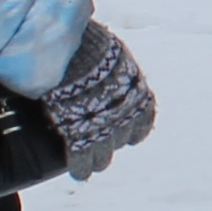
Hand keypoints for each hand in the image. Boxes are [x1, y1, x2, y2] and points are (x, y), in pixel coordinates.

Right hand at [47, 22, 155, 179]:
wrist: (67, 45)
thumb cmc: (83, 38)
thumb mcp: (104, 47)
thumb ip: (106, 59)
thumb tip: (99, 50)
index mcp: (134, 84)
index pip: (144, 113)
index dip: (136, 124)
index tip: (130, 132)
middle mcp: (125, 106)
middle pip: (125, 134)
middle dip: (114, 142)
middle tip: (105, 151)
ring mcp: (103, 121)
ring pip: (106, 149)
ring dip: (99, 158)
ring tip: (93, 166)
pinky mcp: (81, 131)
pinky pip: (84, 155)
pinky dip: (81, 165)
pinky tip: (79, 172)